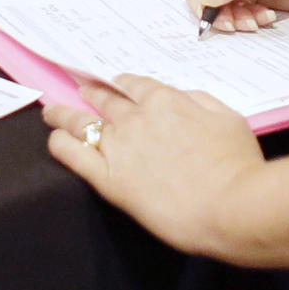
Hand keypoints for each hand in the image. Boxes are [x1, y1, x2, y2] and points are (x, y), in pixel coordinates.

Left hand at [43, 77, 265, 258]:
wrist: (231, 205)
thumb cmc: (238, 164)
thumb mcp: (228, 118)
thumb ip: (200, 102)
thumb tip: (181, 98)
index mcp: (166, 102)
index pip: (136, 86)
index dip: (123, 85)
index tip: (115, 84)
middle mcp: (136, 118)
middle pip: (105, 100)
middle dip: (91, 93)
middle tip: (81, 89)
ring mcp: (118, 147)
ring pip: (80, 122)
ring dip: (63, 113)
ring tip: (51, 111)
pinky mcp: (107, 178)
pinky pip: (73, 155)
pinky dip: (60, 143)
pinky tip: (54, 140)